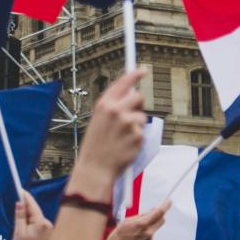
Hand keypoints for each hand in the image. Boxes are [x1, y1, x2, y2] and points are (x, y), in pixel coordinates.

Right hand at [13, 190, 53, 239]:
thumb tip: (20, 203)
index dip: (25, 196)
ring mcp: (47, 228)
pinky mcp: (46, 232)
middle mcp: (47, 223)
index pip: (32, 205)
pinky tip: (24, 228)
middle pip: (34, 210)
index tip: (19, 189)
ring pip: (35, 216)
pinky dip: (29, 222)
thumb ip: (20, 216)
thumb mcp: (19, 232)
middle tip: (14, 207)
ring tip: (18, 225)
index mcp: (41, 222)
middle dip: (24, 208)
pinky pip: (36, 222)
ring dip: (26, 216)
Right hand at [71, 69, 147, 197]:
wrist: (95, 168)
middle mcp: (115, 110)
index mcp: (104, 105)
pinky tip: (126, 146)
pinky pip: (143, 132)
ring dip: (137, 125)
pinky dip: (138, 138)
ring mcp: (127, 122)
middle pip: (138, 96)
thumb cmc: (96, 146)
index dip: (134, 75)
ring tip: (124, 137)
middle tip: (133, 115)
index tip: (142, 71)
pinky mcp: (137, 135)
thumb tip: (129, 95)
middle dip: (138, 105)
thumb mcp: (98, 120)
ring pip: (142, 116)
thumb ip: (112, 107)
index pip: (122, 83)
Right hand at [99, 200, 169, 239]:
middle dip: (158, 215)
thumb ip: (139, 216)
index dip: (165, 205)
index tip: (168, 201)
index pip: (159, 212)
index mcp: (142, 225)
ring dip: (150, 225)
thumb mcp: (124, 223)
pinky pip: (150, 235)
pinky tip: (134, 237)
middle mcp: (148, 233)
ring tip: (134, 229)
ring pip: (154, 228)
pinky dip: (145, 233)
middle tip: (151, 213)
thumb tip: (150, 212)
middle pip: (161, 220)